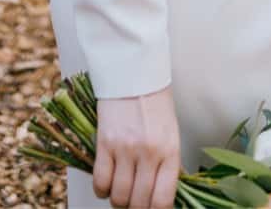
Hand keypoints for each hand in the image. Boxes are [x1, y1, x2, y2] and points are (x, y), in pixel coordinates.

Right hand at [93, 87, 179, 208]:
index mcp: (170, 150)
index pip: (163, 198)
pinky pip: (100, 182)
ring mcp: (125, 150)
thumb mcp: (170, 133)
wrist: (135, 75)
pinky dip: (101, 190)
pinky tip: (107, 184)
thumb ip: (166, 163)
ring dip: (118, 200)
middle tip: (136, 202)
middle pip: (139, 202)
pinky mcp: (104, 145)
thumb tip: (161, 195)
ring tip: (122, 192)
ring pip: (118, 196)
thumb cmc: (156, 104)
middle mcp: (149, 153)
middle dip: (136, 208)